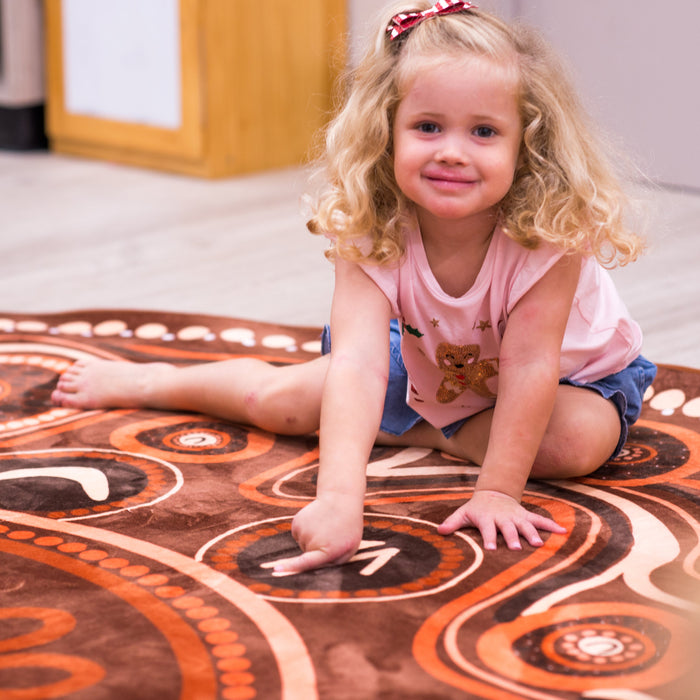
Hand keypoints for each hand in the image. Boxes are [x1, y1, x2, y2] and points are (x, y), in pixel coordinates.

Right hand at [272, 495, 363, 574]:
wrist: (340, 500)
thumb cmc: (348, 527)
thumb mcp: (350, 548)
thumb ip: (336, 562)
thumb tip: (317, 570)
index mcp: (328, 550)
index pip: (306, 563)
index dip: (291, 568)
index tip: (276, 570)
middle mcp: (312, 541)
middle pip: (307, 555)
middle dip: (317, 550)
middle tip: (330, 536)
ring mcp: (303, 530)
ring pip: (302, 544)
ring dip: (311, 539)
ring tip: (324, 527)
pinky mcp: (297, 522)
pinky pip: (298, 535)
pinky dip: (306, 531)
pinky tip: (316, 522)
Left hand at [437, 489, 565, 549]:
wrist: (492, 493)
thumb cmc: (476, 509)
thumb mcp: (463, 513)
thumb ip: (452, 522)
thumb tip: (439, 531)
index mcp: (487, 518)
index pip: (487, 529)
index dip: (489, 538)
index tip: (492, 549)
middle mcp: (503, 517)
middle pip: (508, 528)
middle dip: (513, 537)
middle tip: (516, 547)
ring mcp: (516, 517)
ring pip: (526, 525)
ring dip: (532, 534)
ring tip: (539, 544)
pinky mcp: (526, 516)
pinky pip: (540, 520)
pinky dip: (551, 525)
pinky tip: (563, 532)